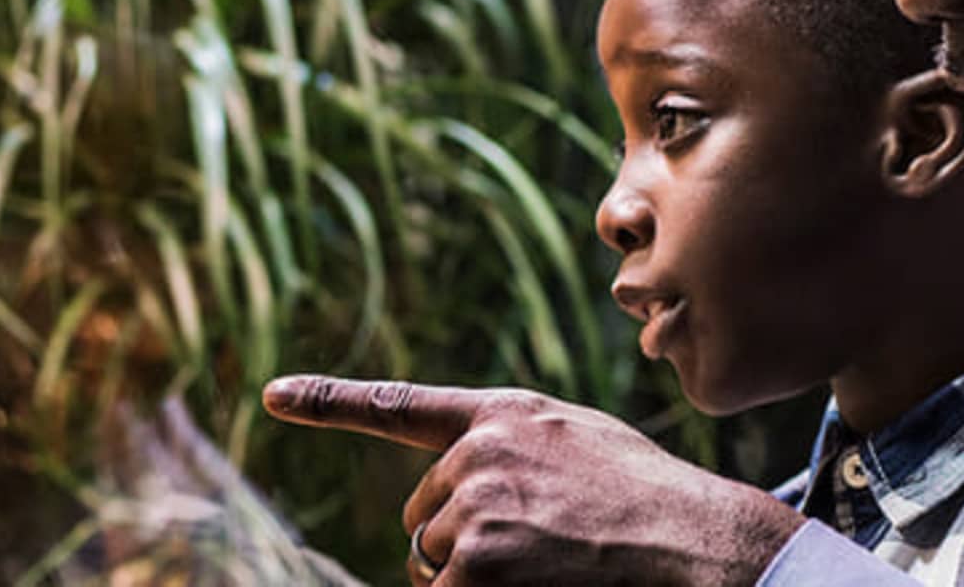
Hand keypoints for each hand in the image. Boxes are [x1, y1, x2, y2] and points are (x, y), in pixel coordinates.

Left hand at [263, 376, 804, 585]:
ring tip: (544, 563)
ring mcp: (473, 505)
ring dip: (468, 577)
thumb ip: (515, 448)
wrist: (691, 540)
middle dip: (457, 542)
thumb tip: (460, 488)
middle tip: (533, 547)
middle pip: (423, 518)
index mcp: (504, 416)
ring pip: (429, 561)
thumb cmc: (646, 501)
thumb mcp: (579, 445)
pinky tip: (533, 582)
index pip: (399, 406)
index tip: (272, 395)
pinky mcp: (474, 560)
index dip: (328, 401)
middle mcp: (478, 452)